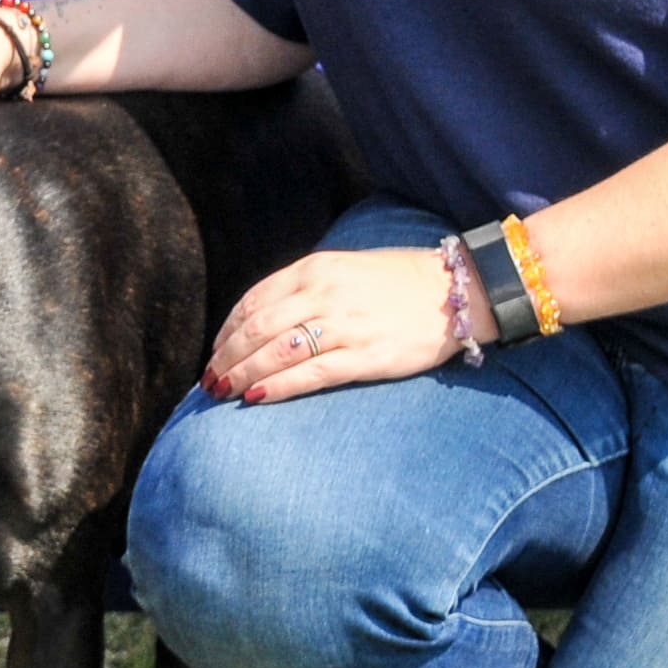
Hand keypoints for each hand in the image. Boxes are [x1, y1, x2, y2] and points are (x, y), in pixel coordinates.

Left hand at [204, 246, 476, 405]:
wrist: (457, 290)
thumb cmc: (399, 282)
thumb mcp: (344, 269)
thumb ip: (305, 288)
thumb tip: (265, 320)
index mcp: (315, 269)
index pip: (254, 299)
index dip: (228, 329)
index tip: (216, 350)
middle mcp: (323, 293)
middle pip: (256, 328)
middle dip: (226, 356)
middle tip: (209, 379)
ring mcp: (343, 324)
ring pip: (274, 352)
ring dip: (241, 374)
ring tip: (222, 392)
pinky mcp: (365, 355)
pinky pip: (308, 374)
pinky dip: (275, 387)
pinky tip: (255, 398)